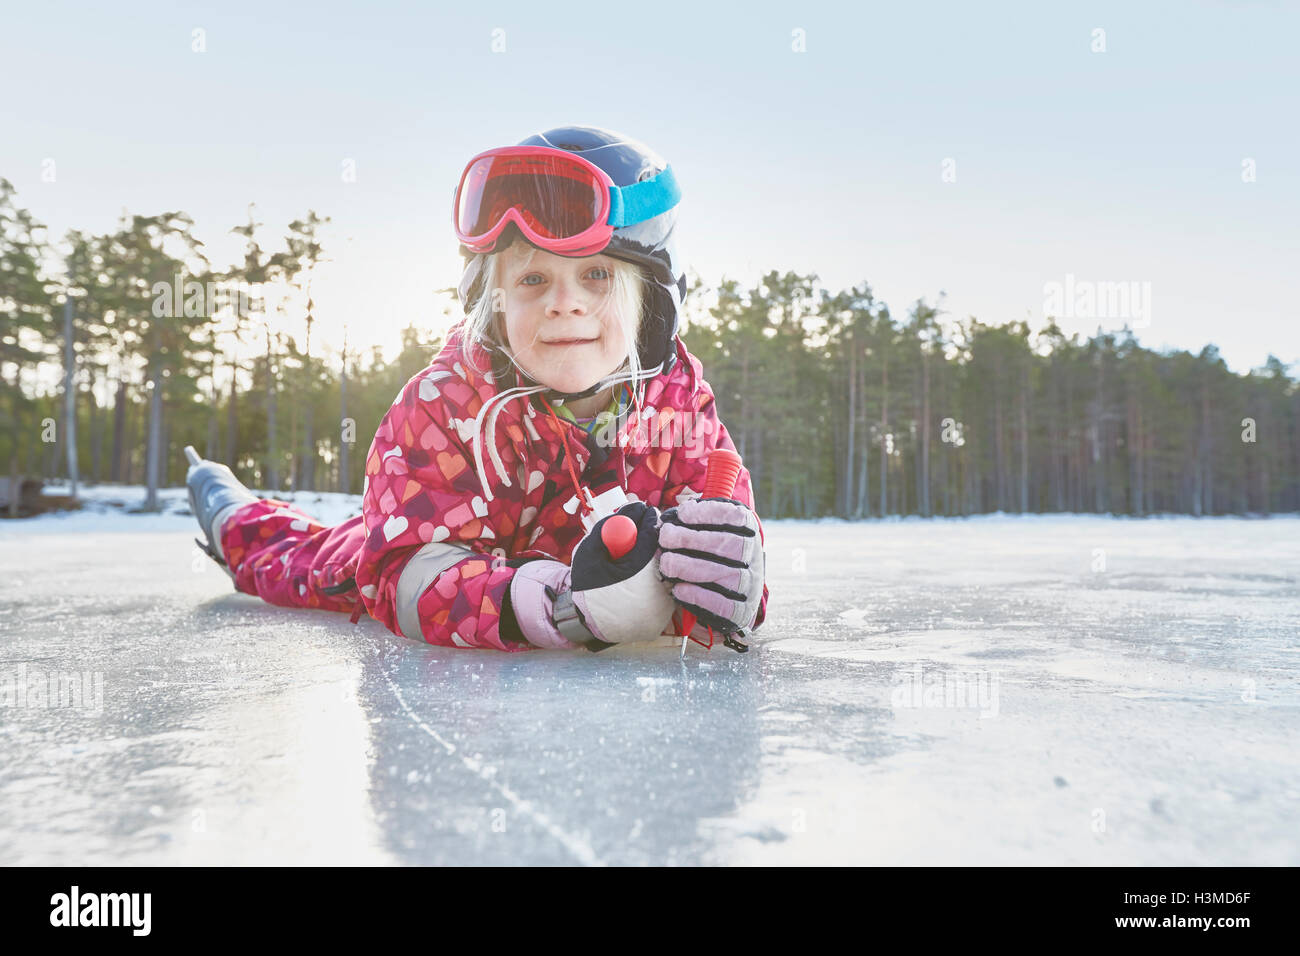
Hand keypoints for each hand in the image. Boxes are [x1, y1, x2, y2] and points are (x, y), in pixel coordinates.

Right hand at [509, 502, 675, 649]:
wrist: (585, 625)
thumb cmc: (587, 585)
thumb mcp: (590, 551)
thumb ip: (612, 526)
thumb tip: (635, 508)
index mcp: (636, 574)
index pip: (651, 536)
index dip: (648, 520)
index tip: (645, 510)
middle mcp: (656, 592)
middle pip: (665, 552)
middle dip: (654, 538)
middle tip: (642, 530)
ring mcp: (664, 607)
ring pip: (667, 570)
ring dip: (655, 559)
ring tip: (634, 563)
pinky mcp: (666, 616)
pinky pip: (665, 588)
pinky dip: (655, 579)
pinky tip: (638, 581)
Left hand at [657, 497, 764, 634]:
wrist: (731, 594)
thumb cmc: (712, 555)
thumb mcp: (710, 533)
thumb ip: (693, 524)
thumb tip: (666, 521)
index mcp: (748, 532)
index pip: (737, 517)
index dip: (709, 513)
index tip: (683, 514)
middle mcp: (754, 556)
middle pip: (729, 545)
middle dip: (692, 539)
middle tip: (666, 537)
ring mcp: (750, 584)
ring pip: (727, 575)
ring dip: (691, 567)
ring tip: (667, 562)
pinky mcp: (741, 610)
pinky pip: (724, 605)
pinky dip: (699, 596)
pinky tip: (679, 589)